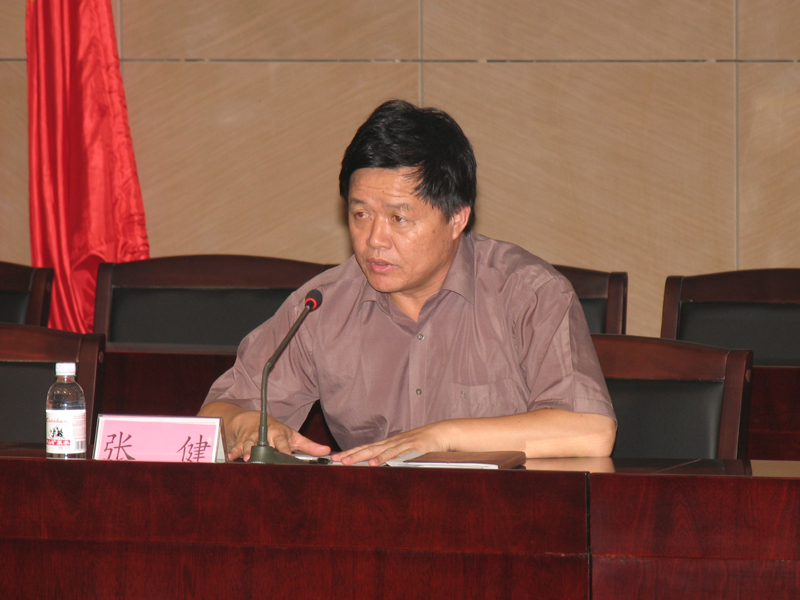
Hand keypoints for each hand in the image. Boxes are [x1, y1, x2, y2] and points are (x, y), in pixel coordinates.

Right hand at [199, 402, 329, 461]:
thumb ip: (309, 446)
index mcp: (278, 433)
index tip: (286, 454)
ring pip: (249, 444)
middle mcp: (265, 434)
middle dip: (263, 450)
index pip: (282, 442)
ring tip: (246, 457)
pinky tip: (230, 457)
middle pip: (264, 442)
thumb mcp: (294, 437)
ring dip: (247, 450)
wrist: (255, 420)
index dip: (284, 448)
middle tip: (263, 457)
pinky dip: (233, 451)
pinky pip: (237, 446)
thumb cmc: (278, 432)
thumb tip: (327, 451)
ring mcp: (252, 437)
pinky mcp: (241, 441)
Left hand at [332, 421, 450, 465]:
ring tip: (349, 462)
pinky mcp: (411, 447)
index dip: (351, 452)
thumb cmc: (423, 443)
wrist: (441, 433)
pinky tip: (375, 463)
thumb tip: (379, 465)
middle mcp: (391, 442)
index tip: (336, 458)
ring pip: (378, 451)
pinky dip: (384, 458)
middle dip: (351, 454)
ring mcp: (401, 444)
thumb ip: (393, 456)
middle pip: (368, 449)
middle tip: (336, 460)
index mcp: (388, 444)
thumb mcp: (405, 450)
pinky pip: (396, 454)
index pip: (366, 448)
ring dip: (362, 456)